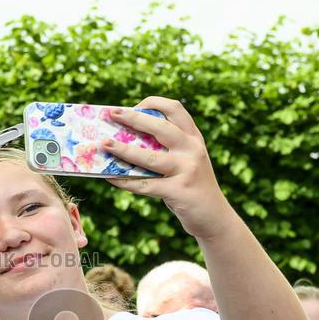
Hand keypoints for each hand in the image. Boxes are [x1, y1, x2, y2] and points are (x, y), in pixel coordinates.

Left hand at [100, 97, 233, 239]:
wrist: (214, 216)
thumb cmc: (191, 186)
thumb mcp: (186, 161)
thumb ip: (166, 149)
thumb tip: (125, 142)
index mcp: (193, 138)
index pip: (175, 109)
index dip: (153, 103)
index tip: (133, 106)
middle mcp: (192, 150)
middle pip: (160, 127)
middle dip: (134, 118)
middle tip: (112, 114)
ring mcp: (187, 170)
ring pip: (150, 156)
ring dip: (124, 150)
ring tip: (104, 144)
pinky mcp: (179, 191)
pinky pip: (145, 185)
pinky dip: (125, 181)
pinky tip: (110, 178)